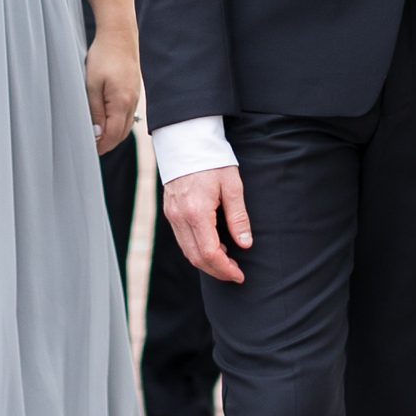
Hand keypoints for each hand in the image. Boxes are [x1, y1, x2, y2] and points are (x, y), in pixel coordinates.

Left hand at [85, 29, 140, 151]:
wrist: (119, 36)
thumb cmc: (103, 57)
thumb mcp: (91, 85)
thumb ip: (94, 111)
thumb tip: (97, 134)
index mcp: (122, 102)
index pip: (114, 135)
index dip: (101, 146)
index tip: (89, 151)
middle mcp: (132, 102)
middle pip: (123, 133)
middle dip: (108, 143)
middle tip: (91, 147)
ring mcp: (136, 97)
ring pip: (127, 125)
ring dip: (113, 133)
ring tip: (97, 136)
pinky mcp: (135, 91)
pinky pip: (128, 114)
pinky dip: (118, 122)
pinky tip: (107, 120)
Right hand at [163, 164, 252, 282]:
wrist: (187, 140)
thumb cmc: (213, 160)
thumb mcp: (232, 186)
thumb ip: (238, 217)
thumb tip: (245, 244)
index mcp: (196, 212)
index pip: (209, 253)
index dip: (225, 269)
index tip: (240, 275)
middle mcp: (180, 218)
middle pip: (196, 258)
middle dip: (216, 271)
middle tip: (236, 273)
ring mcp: (172, 215)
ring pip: (187, 251)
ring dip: (206, 262)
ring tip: (228, 261)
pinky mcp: (170, 212)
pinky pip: (182, 240)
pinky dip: (197, 249)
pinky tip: (213, 246)